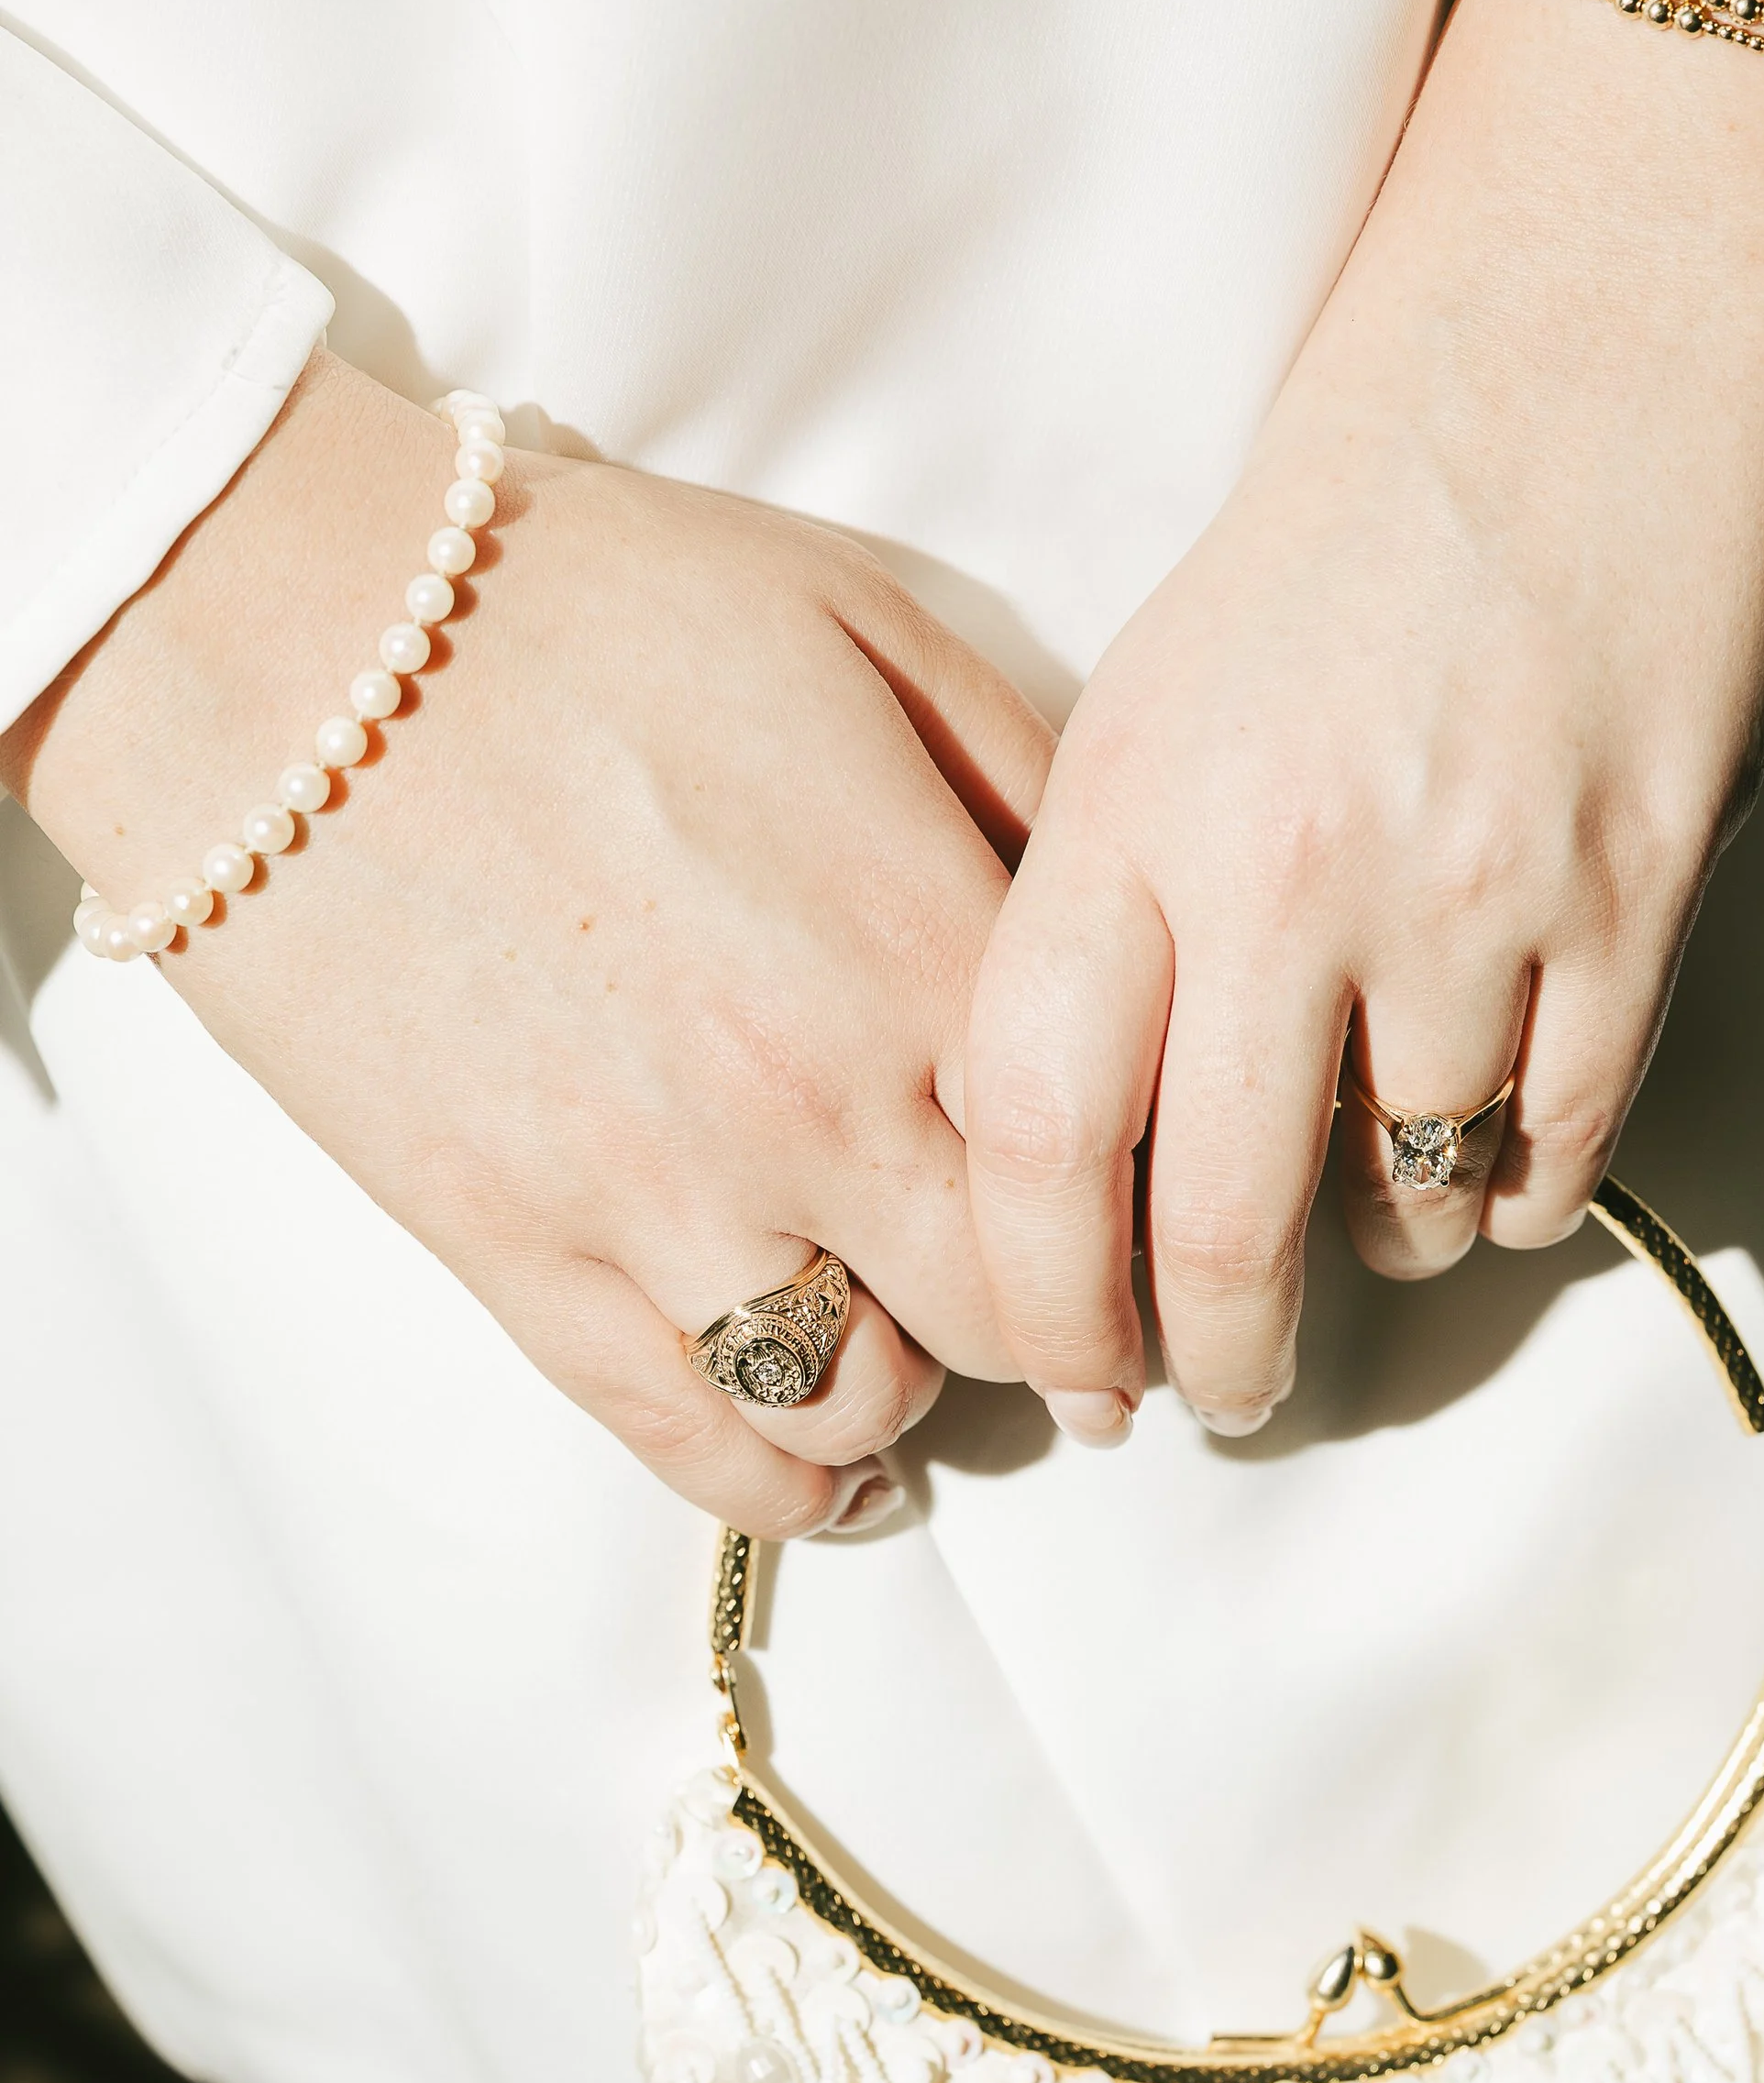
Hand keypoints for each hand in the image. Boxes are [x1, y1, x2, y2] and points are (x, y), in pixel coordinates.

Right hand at [2, 352, 1052, 1533]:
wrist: (282, 630)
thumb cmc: (581, 598)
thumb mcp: (861, 619)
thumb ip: (1023, 772)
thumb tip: (1126, 911)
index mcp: (919, 943)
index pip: (1117, 1158)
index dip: (1156, 1197)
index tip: (1162, 1202)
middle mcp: (813, 1103)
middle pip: (1013, 1312)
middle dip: (1060, 1318)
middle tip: (1071, 1301)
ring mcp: (658, 1198)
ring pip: (860, 1397)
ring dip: (917, 1385)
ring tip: (923, 1341)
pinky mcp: (517, 1251)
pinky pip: (689, 1437)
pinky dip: (786, 1484)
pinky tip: (838, 1473)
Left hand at [965, 0, 1763, 1439]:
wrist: (1582, 338)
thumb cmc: (1342, 528)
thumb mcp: (1149, 700)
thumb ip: (1099, 919)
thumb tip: (1076, 1157)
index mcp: (1130, 811)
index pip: (1035, 1134)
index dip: (1044, 1300)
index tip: (1071, 1372)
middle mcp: (1286, 869)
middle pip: (1219, 1225)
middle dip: (1214, 1359)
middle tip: (1219, 1394)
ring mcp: (1470, 891)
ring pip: (1405, 1199)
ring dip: (1381, 1248)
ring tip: (1371, 1222)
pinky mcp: (1632, 899)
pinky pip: (1556, 1147)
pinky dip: (1513, 1195)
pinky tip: (1488, 1167)